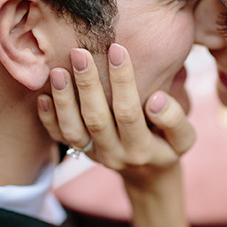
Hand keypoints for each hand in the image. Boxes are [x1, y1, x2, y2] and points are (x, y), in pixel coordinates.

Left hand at [37, 44, 195, 186]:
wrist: (148, 177)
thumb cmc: (168, 147)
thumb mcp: (184, 138)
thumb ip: (175, 119)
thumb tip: (156, 99)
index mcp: (142, 148)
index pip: (128, 111)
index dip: (122, 80)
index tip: (117, 49)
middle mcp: (114, 154)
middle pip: (96, 118)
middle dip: (87, 83)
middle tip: (80, 52)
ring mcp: (93, 155)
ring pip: (73, 129)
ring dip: (64, 99)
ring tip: (58, 70)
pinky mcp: (80, 152)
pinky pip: (59, 138)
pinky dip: (48, 118)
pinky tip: (43, 95)